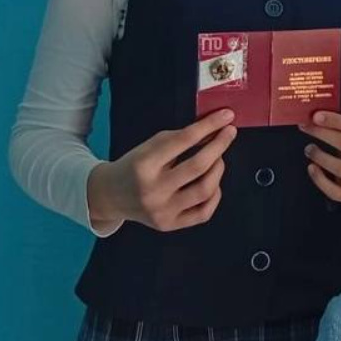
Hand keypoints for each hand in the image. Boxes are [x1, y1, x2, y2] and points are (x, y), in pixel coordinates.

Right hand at [86, 109, 237, 230]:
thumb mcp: (149, 146)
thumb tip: (214, 131)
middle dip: (219, 146)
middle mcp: (153, 190)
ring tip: (218, 158)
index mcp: (144, 164)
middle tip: (229, 133)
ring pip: (205, 189)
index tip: (226, 115)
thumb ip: (180, 138)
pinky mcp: (170, 225)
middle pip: (198, 166)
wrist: (111, 196)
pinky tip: (212, 182)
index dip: (209, 126)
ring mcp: (162, 211)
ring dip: (218, 169)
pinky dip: (215, 194)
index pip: (183, 140)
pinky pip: (204, 211)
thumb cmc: (134, 166)